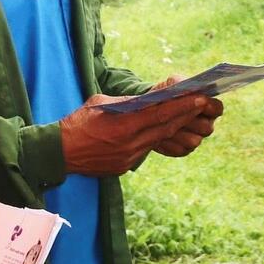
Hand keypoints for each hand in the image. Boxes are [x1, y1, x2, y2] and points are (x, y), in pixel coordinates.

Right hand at [60, 91, 213, 176]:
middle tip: (203, 103)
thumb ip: (127, 102)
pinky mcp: (125, 166)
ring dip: (174, 126)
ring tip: (189, 113)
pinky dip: (156, 137)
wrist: (59, 153)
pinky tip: (164, 128)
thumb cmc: (77, 123)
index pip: (160, 114)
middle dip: (185, 115)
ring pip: (158, 139)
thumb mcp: (101, 103)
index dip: (182, 106)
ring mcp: (129, 158)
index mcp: (124, 126)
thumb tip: (148, 98)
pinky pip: (146, 149)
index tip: (199, 98)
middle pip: (165, 128)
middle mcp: (130, 144)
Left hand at [146, 76, 223, 157]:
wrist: (149, 111)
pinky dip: (168, 142)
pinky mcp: (183, 150)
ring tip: (162, 123)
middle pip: (206, 127)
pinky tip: (157, 134)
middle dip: (190, 119)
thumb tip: (186, 88)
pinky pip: (179, 149)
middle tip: (174, 113)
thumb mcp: (171, 84)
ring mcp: (196, 139)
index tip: (201, 101)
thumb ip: (180, 83)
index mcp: (208, 107)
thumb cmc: (165, 94)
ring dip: (177, 131)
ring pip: (193, 140)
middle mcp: (206, 125)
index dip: (211, 106)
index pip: (217, 108)